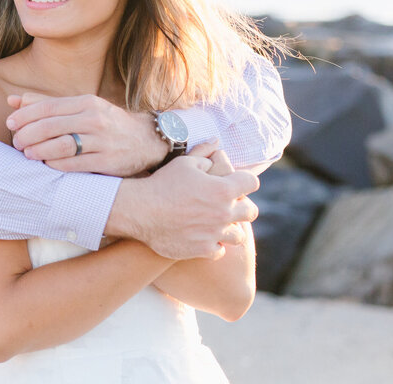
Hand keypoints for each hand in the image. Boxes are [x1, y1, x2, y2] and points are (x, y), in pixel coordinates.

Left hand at [5, 92, 166, 176]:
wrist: (147, 140)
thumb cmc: (105, 122)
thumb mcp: (80, 107)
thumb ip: (46, 103)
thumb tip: (13, 100)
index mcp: (86, 102)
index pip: (48, 107)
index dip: (25, 115)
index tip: (10, 123)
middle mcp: (95, 119)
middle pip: (51, 126)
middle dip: (27, 135)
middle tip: (16, 142)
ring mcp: (102, 141)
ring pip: (61, 146)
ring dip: (38, 151)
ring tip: (27, 154)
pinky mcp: (107, 162)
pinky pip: (74, 165)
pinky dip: (55, 165)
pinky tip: (46, 165)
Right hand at [107, 143, 259, 259]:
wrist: (140, 211)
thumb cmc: (162, 183)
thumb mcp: (183, 162)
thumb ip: (204, 154)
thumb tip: (216, 142)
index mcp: (222, 189)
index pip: (252, 182)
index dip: (245, 180)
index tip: (236, 182)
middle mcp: (224, 213)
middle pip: (251, 211)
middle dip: (242, 206)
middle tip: (228, 204)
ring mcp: (215, 233)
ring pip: (238, 235)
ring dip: (230, 228)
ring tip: (217, 223)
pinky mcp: (204, 249)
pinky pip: (220, 250)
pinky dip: (214, 244)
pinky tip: (203, 236)